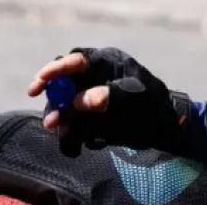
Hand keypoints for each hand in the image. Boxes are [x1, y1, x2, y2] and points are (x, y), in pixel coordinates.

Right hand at [27, 47, 189, 152]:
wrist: (166, 128)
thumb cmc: (154, 102)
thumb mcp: (136, 95)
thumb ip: (110, 94)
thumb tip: (81, 100)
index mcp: (106, 62)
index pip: (76, 60)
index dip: (56, 69)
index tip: (41, 81)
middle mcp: (94, 78)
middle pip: (63, 84)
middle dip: (54, 100)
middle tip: (50, 121)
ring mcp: (89, 98)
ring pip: (65, 106)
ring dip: (61, 121)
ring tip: (64, 135)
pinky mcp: (89, 119)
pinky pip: (73, 126)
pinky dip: (71, 136)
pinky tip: (76, 145)